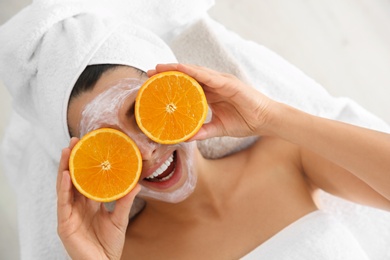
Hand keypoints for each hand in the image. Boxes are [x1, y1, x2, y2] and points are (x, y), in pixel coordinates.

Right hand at [56, 138, 139, 259]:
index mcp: (90, 203)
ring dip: (64, 168)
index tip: (90, 145)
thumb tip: (137, 184)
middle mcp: (78, 205)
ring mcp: (69, 214)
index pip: (86, 179)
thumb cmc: (109, 244)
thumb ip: (125, 201)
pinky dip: (64, 188)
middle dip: (72, 160)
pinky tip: (66, 175)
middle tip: (76, 140)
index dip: (86, 163)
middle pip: (73, 178)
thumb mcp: (119, 219)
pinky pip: (63, 203)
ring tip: (67, 150)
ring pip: (64, 186)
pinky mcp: (64, 223)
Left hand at [148, 64, 273, 139]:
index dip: (171, 84)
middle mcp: (214, 85)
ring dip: (177, 69)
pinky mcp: (229, 83)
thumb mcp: (218, 128)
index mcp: (211, 94)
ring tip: (160, 68)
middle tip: (149, 73)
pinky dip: (194, 72)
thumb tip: (185, 137)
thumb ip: (203, 131)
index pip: (187, 86)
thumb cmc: (245, 122)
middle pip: (187, 76)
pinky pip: (209, 76)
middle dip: (168, 74)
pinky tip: (181, 69)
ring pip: (195, 72)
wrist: (265, 121)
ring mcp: (221, 82)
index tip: (153, 85)